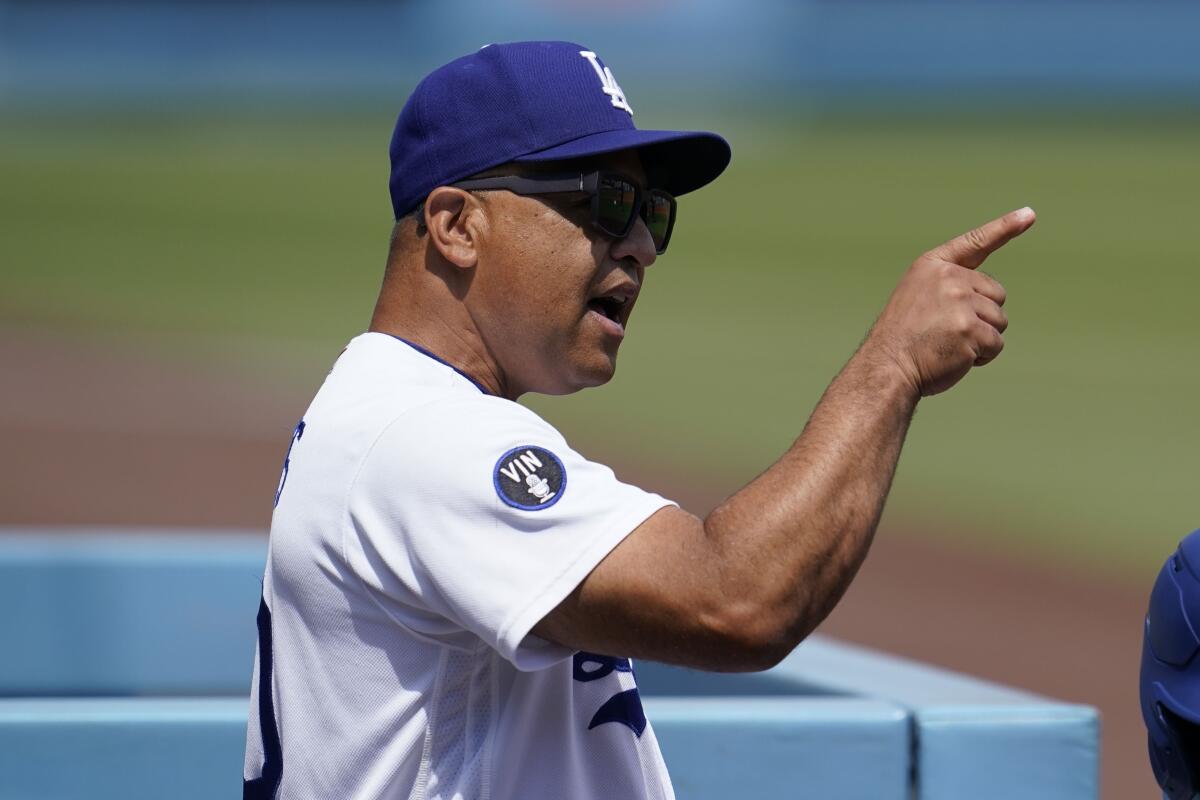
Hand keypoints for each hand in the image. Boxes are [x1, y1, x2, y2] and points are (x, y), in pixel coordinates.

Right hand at [864, 207, 1035, 396]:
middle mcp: (948, 278)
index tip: (1029, 214)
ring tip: (948, 344)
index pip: (975, 242)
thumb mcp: (918, 298)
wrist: (886, 367)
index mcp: (933, 266)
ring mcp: (960, 303)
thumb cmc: (902, 339)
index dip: (1005, 227)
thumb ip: (949, 289)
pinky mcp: (970, 329)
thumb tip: (989, 302)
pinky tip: (955, 356)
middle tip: (948, 331)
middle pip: (996, 294)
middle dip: (982, 316)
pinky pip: (996, 343)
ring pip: (998, 320)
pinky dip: (982, 356)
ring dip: (982, 338)